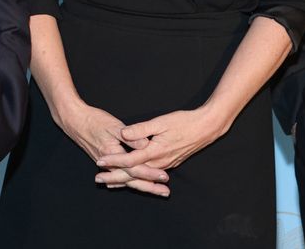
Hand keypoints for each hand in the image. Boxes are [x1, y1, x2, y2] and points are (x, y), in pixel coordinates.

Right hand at [58, 100, 169, 195]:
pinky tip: (132, 185)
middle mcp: (109, 164)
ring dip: (141, 186)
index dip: (150, 173)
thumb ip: (131, 137)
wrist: (74, 120)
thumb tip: (147, 146)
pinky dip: (127, 182)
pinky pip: (118, 176)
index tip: (165, 177)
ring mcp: (106, 165)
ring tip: (156, 191)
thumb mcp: (114, 125)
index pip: (135, 169)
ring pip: (126, 180)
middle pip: (132, 179)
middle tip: (166, 192)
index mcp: (113, 155)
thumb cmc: (94, 120)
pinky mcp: (104, 161)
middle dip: (149, 186)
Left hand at [96, 105, 225, 172]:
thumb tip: (124, 134)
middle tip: (98, 179)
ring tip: (109, 182)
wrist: (206, 128)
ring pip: (141, 176)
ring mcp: (165, 164)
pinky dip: (137, 177)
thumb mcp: (161, 122)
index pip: (130, 160)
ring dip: (124, 179)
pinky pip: (149, 174)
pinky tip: (131, 177)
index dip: (114, 161)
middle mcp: (160, 162)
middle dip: (114, 177)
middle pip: (133, 174)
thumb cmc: (184, 122)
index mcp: (155, 152)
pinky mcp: (169, 163)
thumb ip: (141, 129)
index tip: (99, 162)